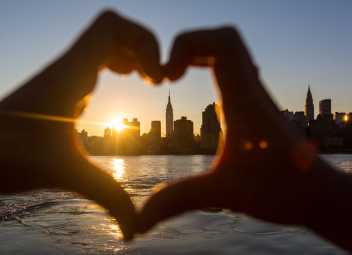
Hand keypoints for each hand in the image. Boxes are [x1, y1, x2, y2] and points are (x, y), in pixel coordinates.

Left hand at [0, 10, 162, 239]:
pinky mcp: (59, 86)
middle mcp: (67, 66)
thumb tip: (135, 232)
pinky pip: (92, 58)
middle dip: (143, 48)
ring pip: (102, 42)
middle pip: (113, 30)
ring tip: (143, 80)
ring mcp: (63, 74)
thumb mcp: (69, 176)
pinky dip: (113, 64)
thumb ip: (109, 200)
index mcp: (72, 74)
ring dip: (128, 54)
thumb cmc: (9, 158)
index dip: (144, 42)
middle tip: (153, 79)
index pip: (112, 26)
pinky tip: (117, 88)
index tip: (153, 78)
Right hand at [139, 27, 324, 231]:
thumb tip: (138, 222)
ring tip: (176, 76)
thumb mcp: (224, 194)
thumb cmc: (282, 191)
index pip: (223, 44)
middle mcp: (251, 91)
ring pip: (230, 51)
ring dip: (199, 54)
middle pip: (224, 39)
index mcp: (244, 101)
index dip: (188, 45)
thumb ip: (179, 201)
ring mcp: (254, 95)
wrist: (319, 194)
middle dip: (188, 46)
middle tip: (168, 74)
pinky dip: (210, 65)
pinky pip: (233, 68)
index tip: (168, 76)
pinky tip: (197, 91)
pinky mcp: (254, 103)